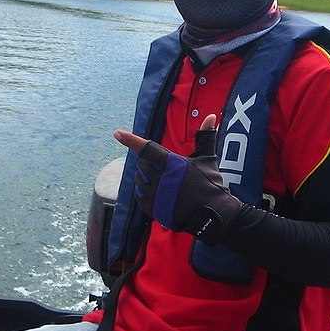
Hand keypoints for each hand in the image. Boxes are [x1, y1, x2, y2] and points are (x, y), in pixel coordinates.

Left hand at [114, 115, 241, 243]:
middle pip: (142, 164)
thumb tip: (211, 115)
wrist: (212, 214)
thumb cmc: (210, 184)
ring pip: (138, 180)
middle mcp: (161, 179)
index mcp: (172, 164)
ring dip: (145, 177)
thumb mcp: (207, 158)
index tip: (117, 133)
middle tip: (163, 168)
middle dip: (148, 163)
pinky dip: (144, 192)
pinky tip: (157, 193)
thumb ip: (205, 136)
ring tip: (162, 181)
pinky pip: (139, 196)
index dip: (131, 141)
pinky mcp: (152, 209)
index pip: (147, 149)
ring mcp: (155, 195)